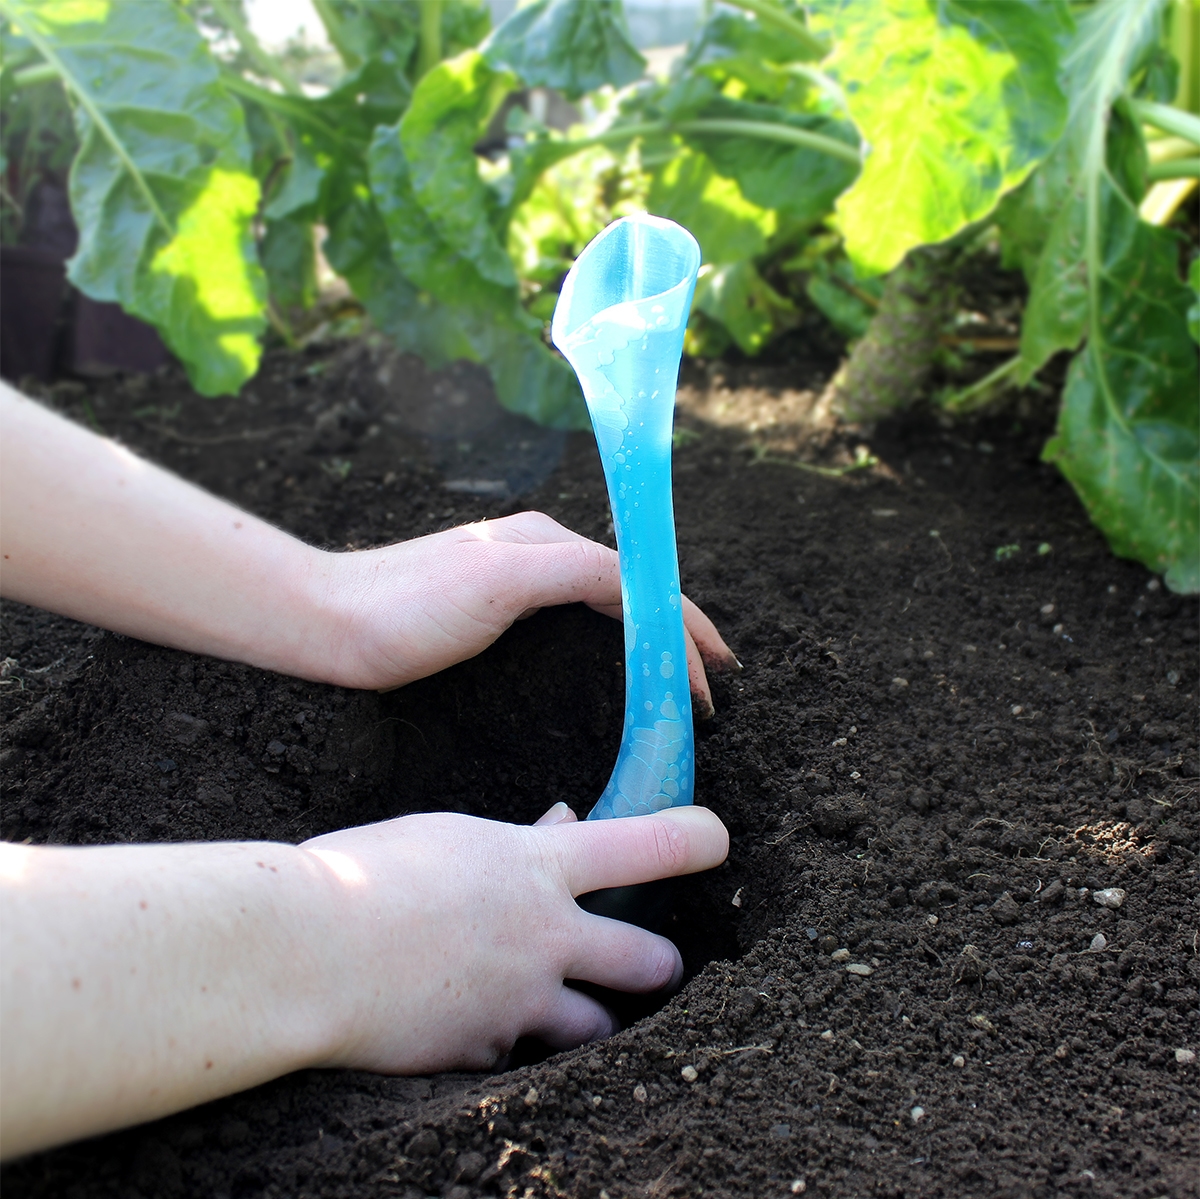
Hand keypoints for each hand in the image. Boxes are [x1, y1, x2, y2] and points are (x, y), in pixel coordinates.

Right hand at [302, 804, 728, 1071]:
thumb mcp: (447, 837)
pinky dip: (506, 1039)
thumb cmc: (364, 875)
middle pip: (648, 960)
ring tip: (556, 1007)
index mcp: (537, 865)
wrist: (308, 952)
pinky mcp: (485, 1051)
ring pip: (595, 1026)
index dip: (695, 839)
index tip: (717, 838)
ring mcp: (521, 1000)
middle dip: (658, 965)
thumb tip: (562, 821)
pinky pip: (517, 1052)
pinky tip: (464, 1020)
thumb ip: (515, 841)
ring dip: (588, 1018)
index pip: (645, 845)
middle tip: (650, 964)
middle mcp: (545, 935)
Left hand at [321, 511, 739, 714]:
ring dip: (648, 641)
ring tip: (676, 680)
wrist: (324, 623)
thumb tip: (640, 584)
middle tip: (708, 690)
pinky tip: (611, 667)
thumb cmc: (402, 607)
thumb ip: (573, 572)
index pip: (640, 581)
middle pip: (630, 592)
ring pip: (606, 607)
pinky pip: (575, 623)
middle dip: (676, 635)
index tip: (715, 673)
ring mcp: (515, 581)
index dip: (684, 626)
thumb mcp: (497, 581)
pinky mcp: (494, 611)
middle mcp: (537, 554)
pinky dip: (611, 644)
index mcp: (546, 542)